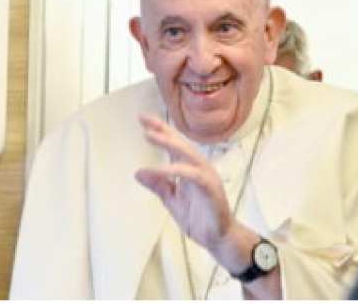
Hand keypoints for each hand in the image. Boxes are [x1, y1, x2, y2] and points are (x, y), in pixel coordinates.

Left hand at [135, 114, 253, 272]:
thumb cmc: (199, 219)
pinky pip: (192, 175)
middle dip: (162, 131)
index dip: (160, 131)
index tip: (143, 119)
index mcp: (190, 169)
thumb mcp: (172, 200)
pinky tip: (160, 169)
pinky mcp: (210, 187)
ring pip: (187, 154)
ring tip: (150, 136)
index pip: (174, 146)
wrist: (218, 238)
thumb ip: (158, 185)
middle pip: (180, 144)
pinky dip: (175, 170)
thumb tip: (139, 172)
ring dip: (168, 143)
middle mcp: (199, 168)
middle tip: (144, 120)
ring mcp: (206, 176)